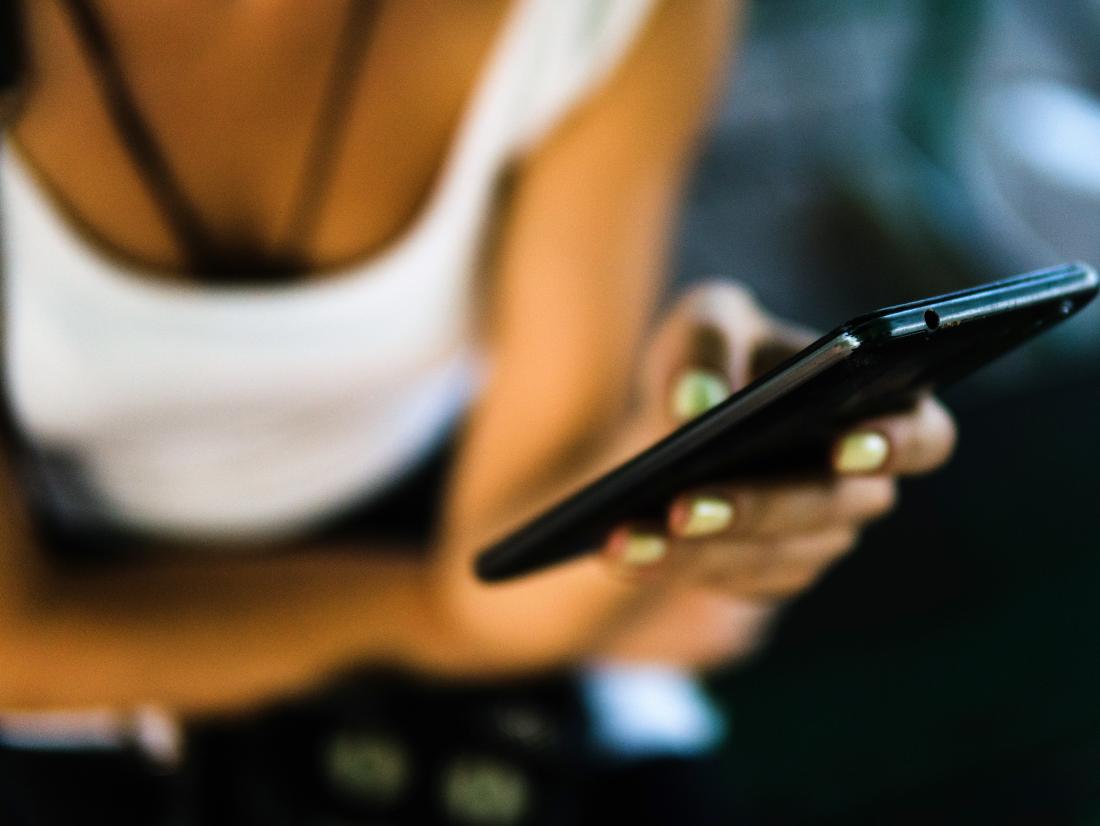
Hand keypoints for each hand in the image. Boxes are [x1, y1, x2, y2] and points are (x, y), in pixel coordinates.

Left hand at [593, 281, 955, 665]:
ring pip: (771, 559)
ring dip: (695, 553)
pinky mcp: (767, 575)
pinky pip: (730, 584)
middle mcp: (858, 486)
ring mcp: (815, 539)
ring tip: (626, 538)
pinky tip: (619, 553)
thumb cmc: (714, 359)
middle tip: (685, 506)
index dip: (900, 444)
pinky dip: (672, 568)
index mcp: (874, 410)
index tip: (846, 444)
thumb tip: (695, 401)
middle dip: (755, 509)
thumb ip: (708, 339)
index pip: (925, 436)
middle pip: (829, 510)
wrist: (674, 419)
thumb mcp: (707, 320)